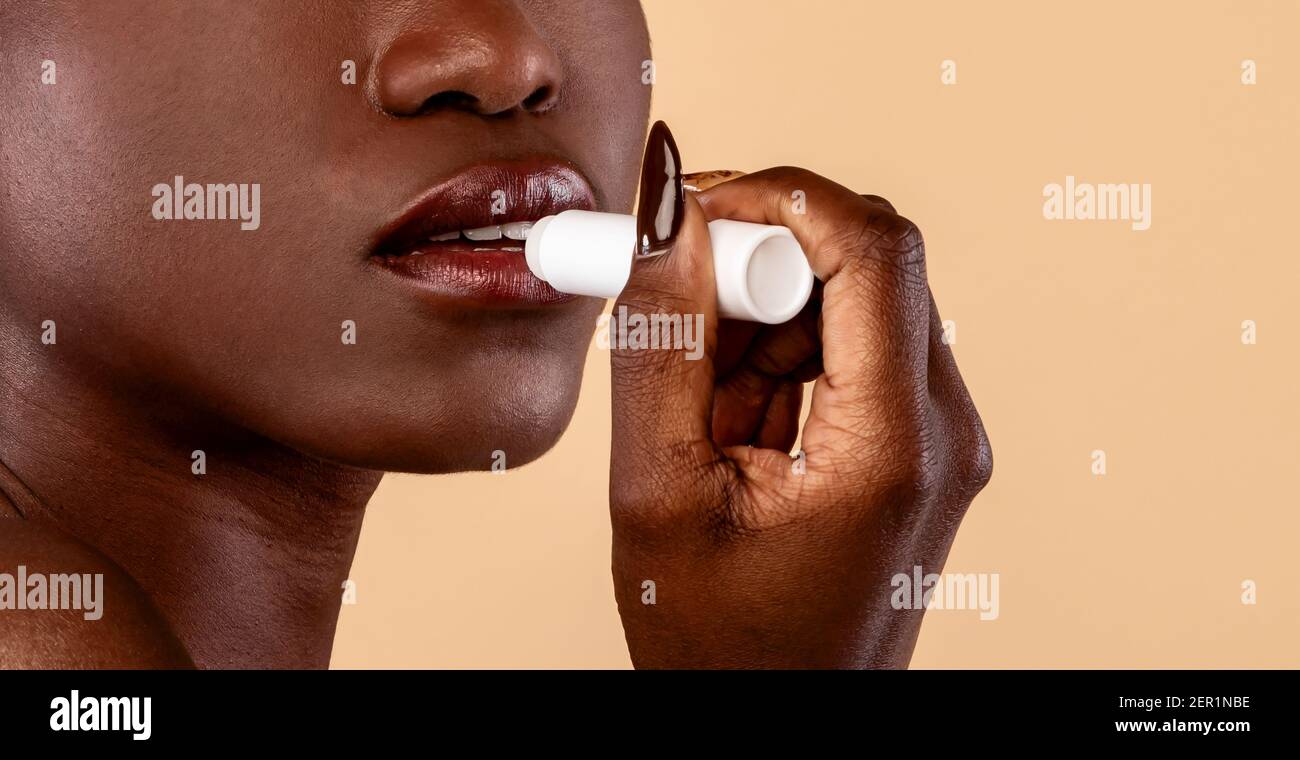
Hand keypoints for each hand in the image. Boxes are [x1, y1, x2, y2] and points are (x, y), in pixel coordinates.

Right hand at [608, 167, 991, 667]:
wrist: (780, 729)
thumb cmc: (722, 649)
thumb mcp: (661, 491)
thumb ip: (660, 340)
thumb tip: (667, 214)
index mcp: (894, 448)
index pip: (873, 248)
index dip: (780, 198)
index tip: (695, 207)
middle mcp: (943, 433)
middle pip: (867, 266)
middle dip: (761, 265)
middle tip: (677, 310)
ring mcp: (938, 442)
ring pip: (854, 304)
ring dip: (762, 319)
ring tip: (698, 404)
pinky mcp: (916, 449)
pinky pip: (852, 353)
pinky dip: (781, 359)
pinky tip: (730, 423)